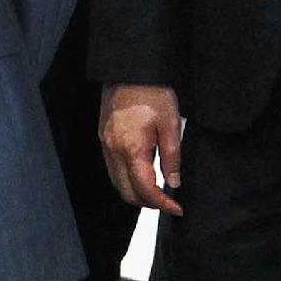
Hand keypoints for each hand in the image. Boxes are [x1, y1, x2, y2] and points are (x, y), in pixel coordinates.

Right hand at [99, 83, 183, 213]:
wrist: (129, 71)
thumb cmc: (152, 93)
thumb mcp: (171, 124)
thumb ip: (172, 157)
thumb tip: (173, 183)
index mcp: (132, 148)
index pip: (145, 188)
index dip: (162, 203)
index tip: (177, 209)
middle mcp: (113, 151)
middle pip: (126, 192)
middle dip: (148, 203)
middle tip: (168, 203)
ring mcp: (105, 146)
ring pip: (117, 183)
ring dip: (136, 193)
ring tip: (158, 192)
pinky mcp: (103, 140)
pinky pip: (113, 170)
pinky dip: (127, 180)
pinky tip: (142, 175)